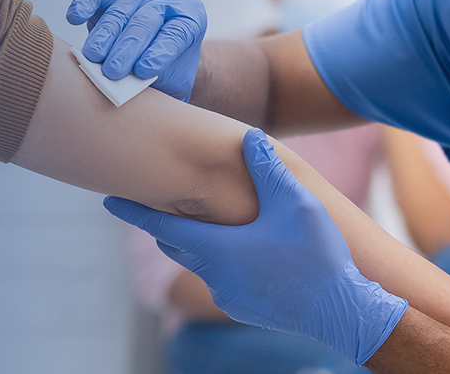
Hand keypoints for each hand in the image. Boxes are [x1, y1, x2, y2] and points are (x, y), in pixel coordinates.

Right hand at [65, 0, 205, 101]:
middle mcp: (165, 0)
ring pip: (119, 13)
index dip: (159, 52)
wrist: (158, 51)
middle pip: (144, 22)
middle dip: (127, 48)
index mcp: (190, 18)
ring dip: (104, 37)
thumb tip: (131, 91)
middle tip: (113, 71)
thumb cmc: (169, 68)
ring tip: (94, 58)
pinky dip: (83, 5)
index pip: (175, 34)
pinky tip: (75, 18)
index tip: (143, 71)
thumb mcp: (173, 79)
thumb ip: (158, 81)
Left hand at [105, 129, 408, 364]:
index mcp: (218, 248)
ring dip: (198, 242)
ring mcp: (228, 296)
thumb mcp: (296, 202)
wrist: (342, 312)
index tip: (107, 199)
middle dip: (166, 223)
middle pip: (177, 244)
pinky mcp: (245, 308)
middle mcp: (215, 275)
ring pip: (201, 263)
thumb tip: (247, 137)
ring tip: (204, 222)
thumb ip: (268, 169)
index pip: (161, 225)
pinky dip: (221, 260)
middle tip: (157, 201)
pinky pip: (223, 279)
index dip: (133, 211)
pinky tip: (245, 250)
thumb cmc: (317, 255)